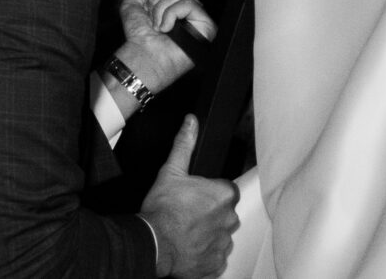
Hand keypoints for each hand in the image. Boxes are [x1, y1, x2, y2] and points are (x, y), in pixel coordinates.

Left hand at [118, 0, 216, 96]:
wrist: (143, 55)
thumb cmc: (139, 37)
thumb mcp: (132, 3)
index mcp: (175, 3)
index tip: (148, 6)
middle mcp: (189, 9)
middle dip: (158, 0)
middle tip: (153, 18)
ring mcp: (198, 18)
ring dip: (162, 9)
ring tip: (159, 26)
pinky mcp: (206, 26)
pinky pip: (189, 4)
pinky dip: (172, 14)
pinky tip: (167, 28)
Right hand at [139, 117, 237, 278]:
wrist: (155, 242)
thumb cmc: (163, 208)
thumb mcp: (171, 171)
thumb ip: (184, 145)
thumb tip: (191, 122)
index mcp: (224, 195)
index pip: (226, 190)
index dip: (210, 192)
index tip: (197, 197)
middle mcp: (230, 219)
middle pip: (225, 213)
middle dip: (211, 213)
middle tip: (189, 213)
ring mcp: (224, 243)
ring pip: (221, 234)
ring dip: (209, 233)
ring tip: (187, 230)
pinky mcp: (217, 263)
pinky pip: (216, 255)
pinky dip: (205, 252)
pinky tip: (190, 246)